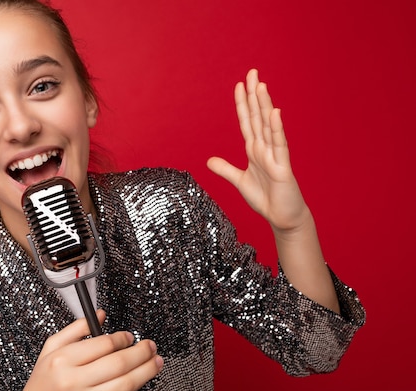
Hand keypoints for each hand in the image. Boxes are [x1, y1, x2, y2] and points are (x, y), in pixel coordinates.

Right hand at [12, 310, 162, 390]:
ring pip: (126, 383)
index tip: (130, 336)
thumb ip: (75, 329)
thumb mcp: (50, 351)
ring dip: (146, 370)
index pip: (103, 344)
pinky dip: (134, 388)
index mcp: (62, 360)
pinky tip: (140, 379)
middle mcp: (73, 381)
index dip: (122, 338)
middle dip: (141, 352)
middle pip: (119, 363)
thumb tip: (100, 315)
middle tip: (150, 346)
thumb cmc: (42, 384)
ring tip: (156, 361)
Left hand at [207, 69, 309, 232]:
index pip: (247, 122)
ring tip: (261, 85)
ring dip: (264, 105)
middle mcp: (264, 148)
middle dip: (254, 95)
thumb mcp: (239, 181)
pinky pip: (279, 145)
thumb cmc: (266, 198)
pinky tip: (274, 113)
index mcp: (254, 150)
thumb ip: (226, 170)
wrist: (282, 217)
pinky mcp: (282, 167)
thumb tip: (209, 161)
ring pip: (267, 126)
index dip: (242, 104)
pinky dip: (276, 129)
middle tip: (252, 72)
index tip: (239, 85)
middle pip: (257, 117)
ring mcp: (274, 156)